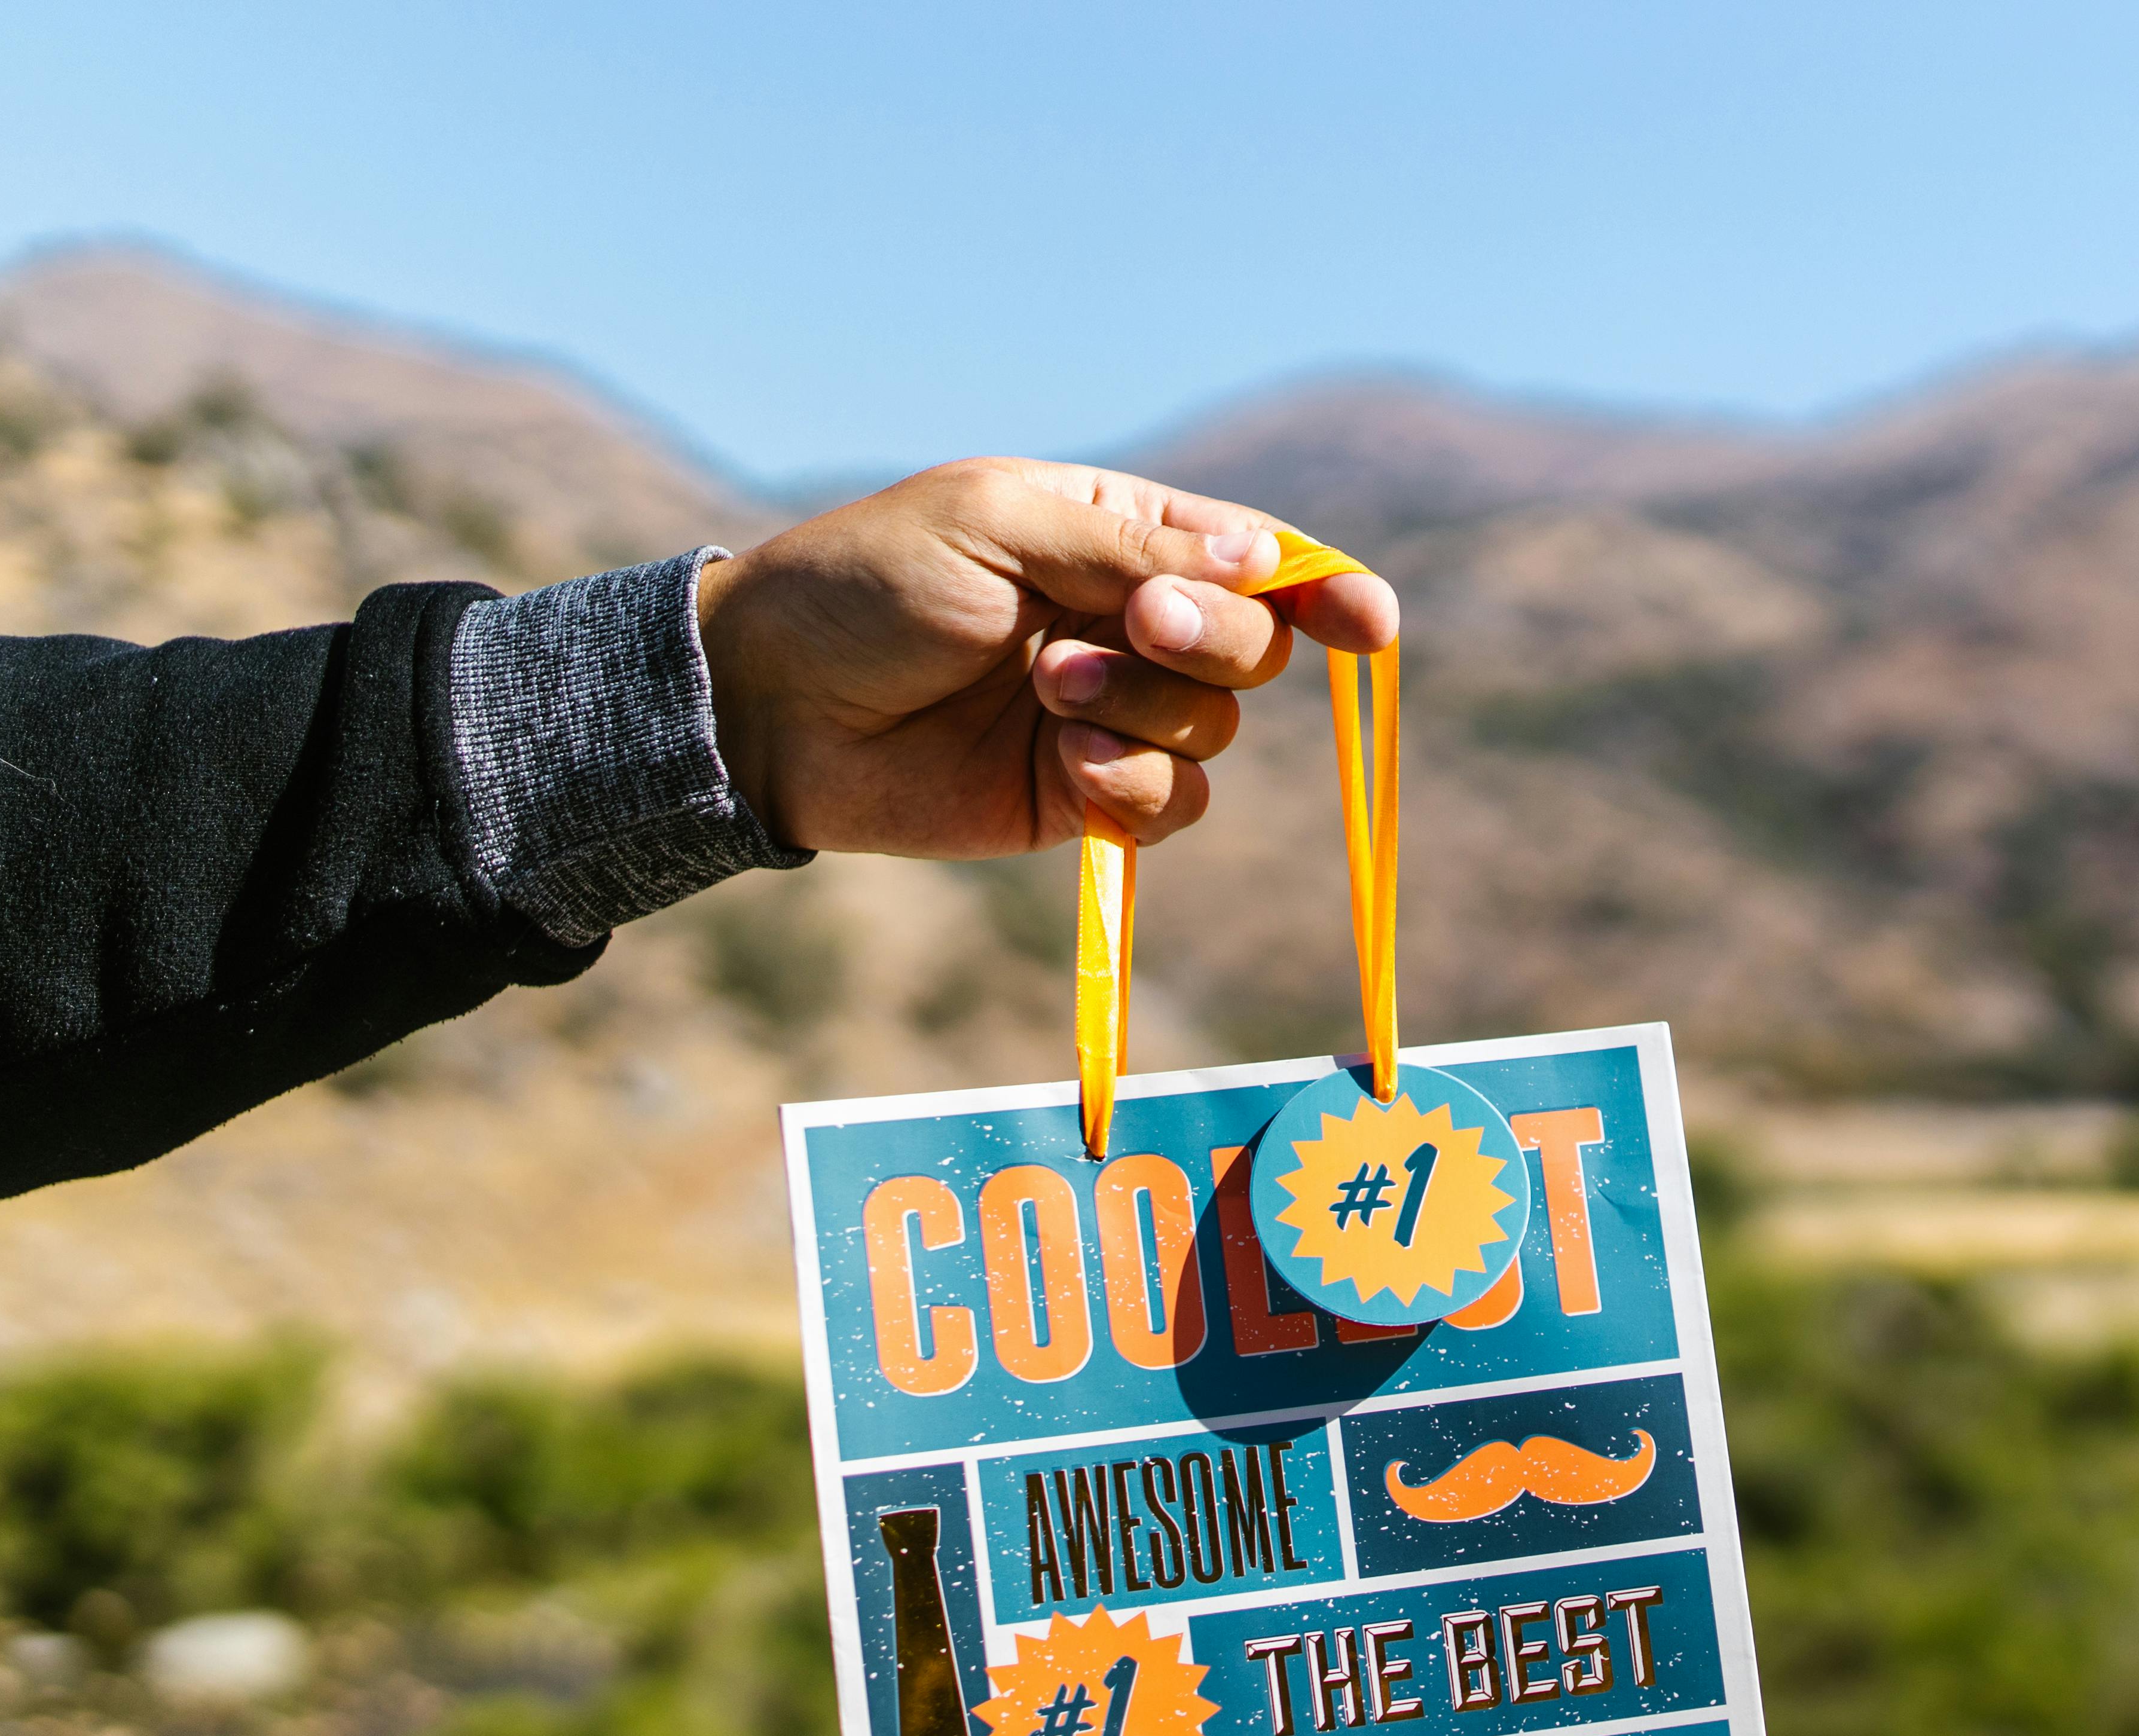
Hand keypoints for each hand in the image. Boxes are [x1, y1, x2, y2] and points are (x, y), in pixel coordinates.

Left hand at [692, 457, 1402, 856]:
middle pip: (1254, 648)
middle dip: (1207, 640)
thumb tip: (1265, 558)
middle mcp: (1129, 626)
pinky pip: (1170, 804)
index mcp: (1118, 537)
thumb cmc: (867, 584)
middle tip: (1129, 625)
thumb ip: (1131, 545)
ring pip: (1216, 732)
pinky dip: (1134, 785)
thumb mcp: (999, 527)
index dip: (1322, 590)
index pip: (1254, 563)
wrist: (770, 702)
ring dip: (1144, 709)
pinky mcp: (1082, 797)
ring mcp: (1111, 715)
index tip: (1368, 623)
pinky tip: (1065, 762)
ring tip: (1044, 690)